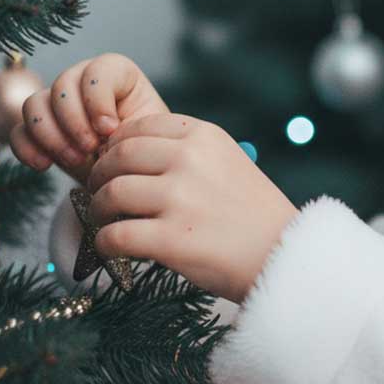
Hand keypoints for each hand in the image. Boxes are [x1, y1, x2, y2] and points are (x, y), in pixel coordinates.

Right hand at [9, 53, 169, 186]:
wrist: (131, 176)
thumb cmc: (145, 150)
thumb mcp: (148, 135)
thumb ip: (131, 126)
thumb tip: (105, 131)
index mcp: (118, 75)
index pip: (98, 70)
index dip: (98, 99)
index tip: (110, 129)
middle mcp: (83, 82)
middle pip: (62, 85)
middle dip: (74, 121)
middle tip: (90, 149)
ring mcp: (57, 104)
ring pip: (34, 104)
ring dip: (51, 136)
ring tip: (75, 160)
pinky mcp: (39, 130)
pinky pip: (18, 131)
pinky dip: (27, 148)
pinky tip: (44, 165)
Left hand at [84, 112, 299, 303]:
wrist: (285, 255)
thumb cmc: (254, 214)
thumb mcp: (229, 162)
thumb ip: (188, 152)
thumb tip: (127, 154)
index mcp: (205, 136)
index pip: (139, 127)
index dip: (117, 146)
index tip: (114, 164)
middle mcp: (190, 160)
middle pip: (118, 157)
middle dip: (100, 176)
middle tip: (99, 193)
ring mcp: (180, 199)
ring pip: (111, 194)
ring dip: (99, 210)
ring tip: (106, 221)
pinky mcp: (171, 239)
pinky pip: (114, 236)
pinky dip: (105, 244)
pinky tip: (112, 248)